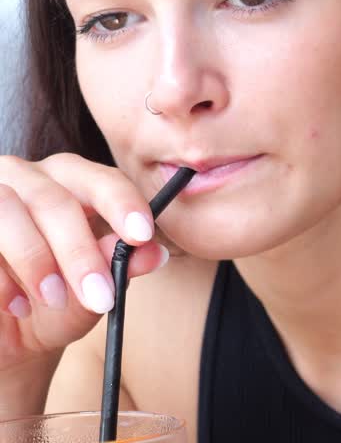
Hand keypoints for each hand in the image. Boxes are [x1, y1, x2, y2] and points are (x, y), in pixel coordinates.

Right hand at [0, 153, 167, 375]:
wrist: (2, 333)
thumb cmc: (50, 304)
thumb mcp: (90, 291)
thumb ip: (119, 267)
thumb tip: (154, 253)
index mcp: (71, 181)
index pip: (102, 179)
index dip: (122, 204)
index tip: (141, 236)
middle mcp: (26, 177)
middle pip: (53, 200)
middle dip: (78, 252)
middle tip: (99, 296)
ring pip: (8, 210)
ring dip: (34, 260)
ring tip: (52, 300)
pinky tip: (14, 306)